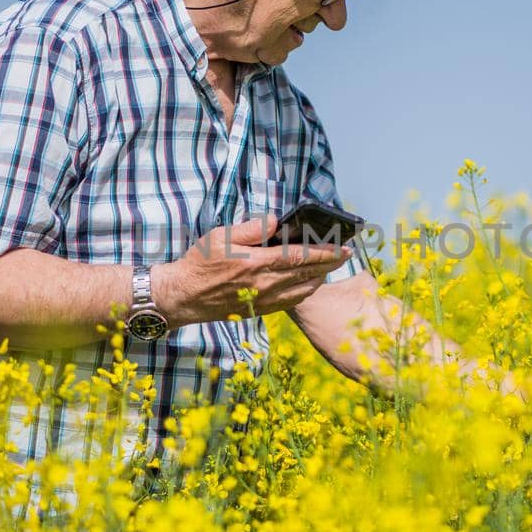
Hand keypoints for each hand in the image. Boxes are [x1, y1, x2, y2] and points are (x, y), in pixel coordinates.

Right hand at [150, 213, 352, 327]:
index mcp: (258, 263)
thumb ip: (251, 228)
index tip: (344, 247)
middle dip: (331, 264)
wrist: (184, 296)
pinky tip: (309, 284)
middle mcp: (265, 284)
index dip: (327, 252)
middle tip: (347, 254)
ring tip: (330, 268)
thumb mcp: (221, 236)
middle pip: (308, 273)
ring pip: (303, 290)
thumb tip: (275, 222)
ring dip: (320, 278)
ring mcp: (264, 299)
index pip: (302, 257)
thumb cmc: (200, 262)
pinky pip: (291, 302)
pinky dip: (305, 292)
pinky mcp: (259, 310)